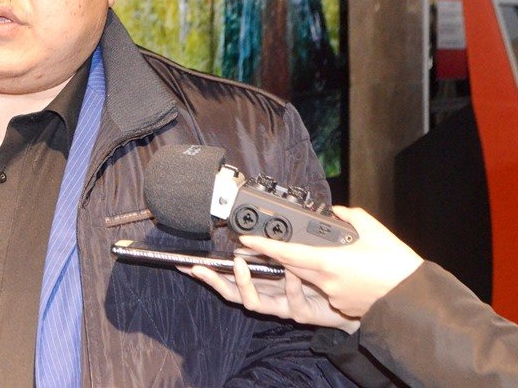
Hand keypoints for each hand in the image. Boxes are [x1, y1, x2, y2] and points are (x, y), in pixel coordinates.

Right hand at [184, 258, 359, 332]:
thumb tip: (258, 228)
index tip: (190, 263)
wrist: (351, 303)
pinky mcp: (301, 313)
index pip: (229, 278)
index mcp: (263, 282)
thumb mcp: (294, 257)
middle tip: (199, 267)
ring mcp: (283, 307)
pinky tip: (291, 270)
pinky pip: (292, 301)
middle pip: (232, 293)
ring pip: (254, 302)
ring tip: (240, 263)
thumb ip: (276, 246)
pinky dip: (290, 285)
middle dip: (213, 281)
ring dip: (244, 283)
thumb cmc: (322, 279)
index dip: (209, 272)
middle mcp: (268, 296)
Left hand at [236, 206, 422, 318]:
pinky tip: (333, 270)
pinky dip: (320, 278)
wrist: (416, 301)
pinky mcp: (341, 306)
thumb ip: (352, 216)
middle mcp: (326, 282)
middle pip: (290, 267)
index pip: (287, 253)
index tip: (246, 240)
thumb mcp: (375, 232)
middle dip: (273, 256)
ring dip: (296, 267)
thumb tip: (338, 211)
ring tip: (294, 254)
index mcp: (329, 263)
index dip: (264, 246)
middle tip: (256, 245)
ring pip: (305, 278)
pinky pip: (323, 289)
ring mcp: (332, 296)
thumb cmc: (399, 269)